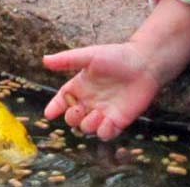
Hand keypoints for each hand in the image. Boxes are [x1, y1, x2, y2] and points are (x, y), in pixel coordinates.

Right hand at [42, 43, 160, 140]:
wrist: (144, 64)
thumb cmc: (117, 56)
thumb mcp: (89, 56)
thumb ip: (67, 60)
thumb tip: (44, 60)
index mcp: (80, 86)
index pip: (62, 100)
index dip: (55, 107)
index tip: (49, 113)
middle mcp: (90, 100)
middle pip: (72, 117)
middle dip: (71, 117)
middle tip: (78, 110)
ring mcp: (103, 111)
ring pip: (87, 128)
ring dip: (87, 125)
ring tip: (96, 114)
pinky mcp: (118, 120)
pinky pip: (105, 133)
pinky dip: (103, 132)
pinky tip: (107, 122)